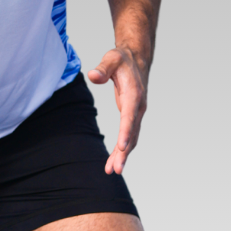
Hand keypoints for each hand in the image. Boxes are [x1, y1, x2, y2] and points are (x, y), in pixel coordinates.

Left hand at [87, 46, 147, 174]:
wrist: (136, 59)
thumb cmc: (122, 60)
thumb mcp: (111, 59)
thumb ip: (102, 69)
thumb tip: (92, 75)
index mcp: (134, 95)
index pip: (130, 116)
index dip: (126, 132)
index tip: (122, 147)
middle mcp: (138, 107)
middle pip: (132, 133)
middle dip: (124, 152)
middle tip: (116, 169)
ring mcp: (137, 113)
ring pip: (131, 138)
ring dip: (122, 155)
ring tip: (112, 171)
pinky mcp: (132, 116)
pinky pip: (128, 136)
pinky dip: (122, 149)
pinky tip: (113, 161)